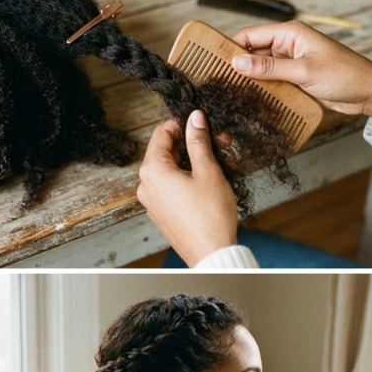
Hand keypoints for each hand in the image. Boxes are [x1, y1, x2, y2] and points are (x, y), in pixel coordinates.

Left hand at [137, 111, 238, 265]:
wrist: (211, 253)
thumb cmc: (210, 215)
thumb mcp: (208, 170)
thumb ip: (198, 141)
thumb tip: (194, 118)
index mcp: (152, 170)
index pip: (162, 133)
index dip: (183, 125)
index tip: (203, 123)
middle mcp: (146, 184)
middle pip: (169, 152)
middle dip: (196, 145)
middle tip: (222, 142)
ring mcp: (152, 200)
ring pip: (175, 169)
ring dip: (199, 161)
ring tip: (226, 161)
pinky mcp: (162, 211)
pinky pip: (175, 186)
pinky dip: (192, 178)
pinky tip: (215, 178)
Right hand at [231, 21, 371, 124]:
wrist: (369, 93)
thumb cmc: (345, 75)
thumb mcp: (304, 71)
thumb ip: (269, 67)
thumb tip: (238, 62)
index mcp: (290, 33)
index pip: (250, 35)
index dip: (231, 47)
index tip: (213, 63)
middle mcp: (288, 45)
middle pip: (252, 52)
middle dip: (237, 66)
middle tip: (218, 83)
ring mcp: (291, 62)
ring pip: (259, 69)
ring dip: (249, 80)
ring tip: (230, 93)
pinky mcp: (294, 78)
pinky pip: (271, 81)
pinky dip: (261, 89)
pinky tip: (250, 99)